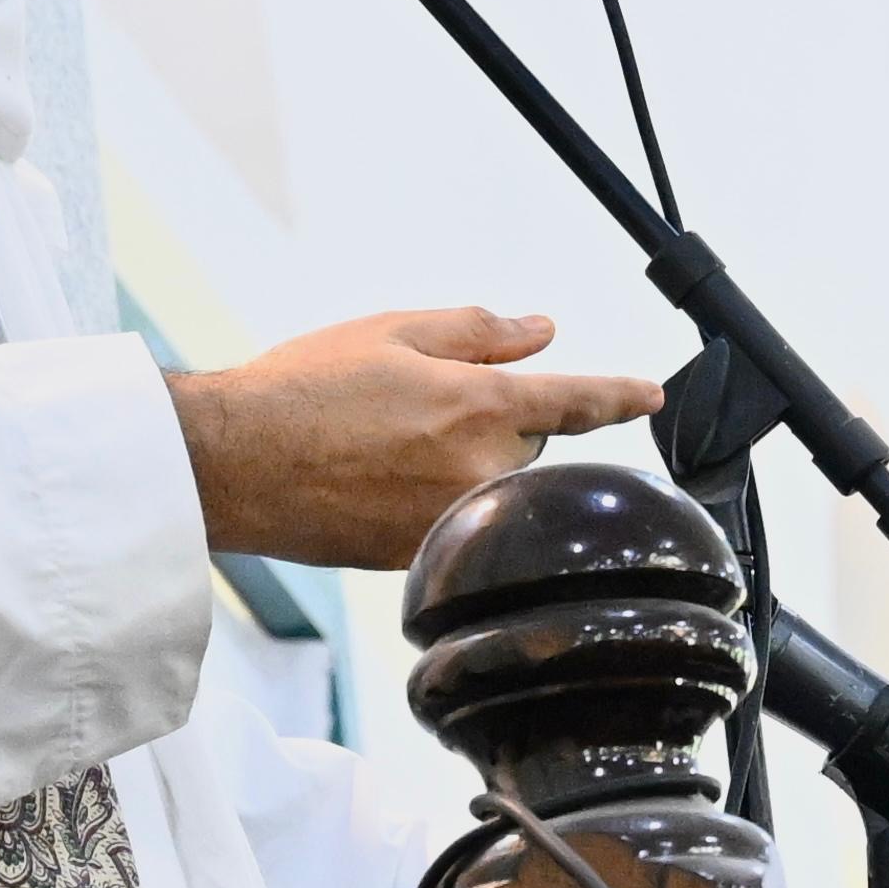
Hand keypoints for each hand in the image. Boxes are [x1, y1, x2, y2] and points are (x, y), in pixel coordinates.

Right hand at [165, 308, 659, 567]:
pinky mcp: (420, 557)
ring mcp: (452, 520)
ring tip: (382, 443)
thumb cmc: (303, 388)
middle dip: (492, 423)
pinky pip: (453, 521)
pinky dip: (429, 497)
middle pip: (525, 446)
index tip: (652, 394)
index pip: (577, 401)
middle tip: (415, 405)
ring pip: (490, 486)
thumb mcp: (391, 332)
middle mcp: (480, 470)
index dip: (620, 395)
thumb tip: (542, 330)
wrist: (235, 463)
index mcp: (481, 406)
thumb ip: (477, 331)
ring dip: (461, 463)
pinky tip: (371, 479)